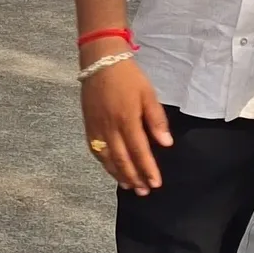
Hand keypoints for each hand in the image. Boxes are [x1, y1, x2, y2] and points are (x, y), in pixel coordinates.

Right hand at [80, 54, 173, 192]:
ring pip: (107, 158)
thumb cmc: (128, 76)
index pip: (139, 151)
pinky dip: (104, 163)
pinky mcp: (88, 125)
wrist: (100, 61)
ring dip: (118, 174)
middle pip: (122, 159)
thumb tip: (165, 143)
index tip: (156, 183)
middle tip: (144, 191)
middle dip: (134, 177)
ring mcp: (96, 127)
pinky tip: (111, 169)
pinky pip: (95, 149)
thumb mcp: (148, 94)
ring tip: (129, 186)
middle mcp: (110, 127)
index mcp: (127, 119)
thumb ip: (156, 120)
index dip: (147, 169)